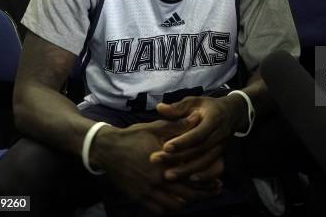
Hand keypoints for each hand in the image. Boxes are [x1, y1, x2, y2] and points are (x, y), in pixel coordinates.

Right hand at [92, 118, 220, 213]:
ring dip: (187, 203)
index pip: (192, 177)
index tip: (219, 180)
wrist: (107, 149)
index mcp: (164, 163)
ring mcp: (147, 192)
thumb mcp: (157, 128)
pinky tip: (177, 203)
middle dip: (203, 195)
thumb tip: (198, 118)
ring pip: (173, 205)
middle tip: (215, 192)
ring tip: (197, 198)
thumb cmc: (134, 136)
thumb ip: (179, 126)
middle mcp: (157, 181)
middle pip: (186, 195)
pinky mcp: (138, 198)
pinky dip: (170, 208)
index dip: (207, 181)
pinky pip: (158, 210)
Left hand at [151, 95, 245, 180]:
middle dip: (177, 157)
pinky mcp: (222, 156)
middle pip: (199, 150)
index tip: (165, 147)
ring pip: (205, 162)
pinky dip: (203, 177)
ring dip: (186, 171)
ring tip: (167, 176)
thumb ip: (177, 107)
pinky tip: (188, 181)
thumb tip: (159, 108)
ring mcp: (221, 147)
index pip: (197, 133)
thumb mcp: (194, 102)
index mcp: (213, 119)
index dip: (182, 141)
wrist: (231, 114)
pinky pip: (215, 170)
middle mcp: (219, 135)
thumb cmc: (207, 107)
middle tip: (155, 160)